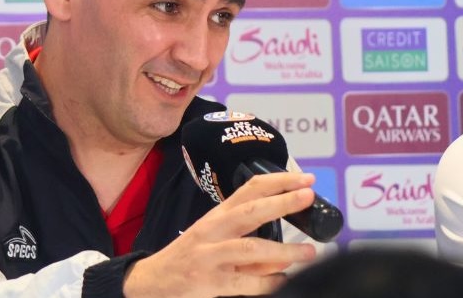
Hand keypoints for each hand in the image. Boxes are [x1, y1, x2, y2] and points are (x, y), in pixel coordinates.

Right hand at [123, 171, 316, 297]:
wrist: (152, 281)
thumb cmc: (190, 257)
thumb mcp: (217, 244)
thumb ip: (251, 247)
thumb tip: (285, 257)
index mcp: (217, 215)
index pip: (249, 189)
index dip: (278, 181)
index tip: (305, 179)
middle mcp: (213, 230)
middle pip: (250, 211)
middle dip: (282, 201)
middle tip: (308, 195)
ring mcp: (210, 256)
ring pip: (251, 248)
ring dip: (284, 250)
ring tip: (309, 251)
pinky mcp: (209, 282)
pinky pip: (245, 283)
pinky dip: (268, 282)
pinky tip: (284, 281)